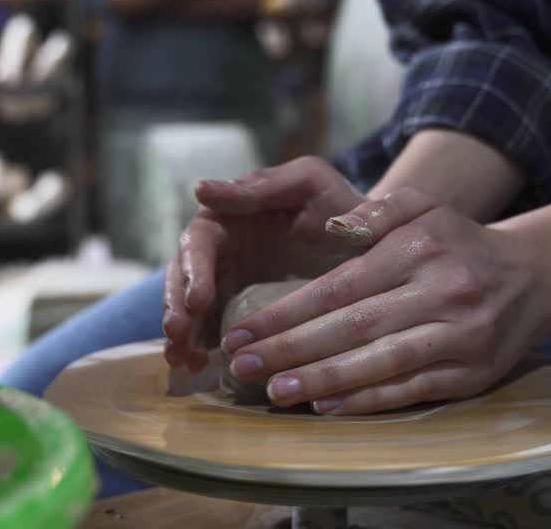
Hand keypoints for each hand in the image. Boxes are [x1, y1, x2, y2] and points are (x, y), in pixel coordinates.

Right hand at [163, 157, 364, 370]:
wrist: (374, 240)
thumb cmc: (340, 203)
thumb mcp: (306, 183)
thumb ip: (260, 188)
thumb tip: (199, 190)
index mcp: (231, 215)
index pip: (199, 241)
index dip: (194, 270)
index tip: (197, 301)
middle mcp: (223, 248)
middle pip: (185, 277)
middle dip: (177, 306)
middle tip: (178, 334)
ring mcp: (229, 280)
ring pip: (190, 306)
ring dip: (181, 332)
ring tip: (181, 358)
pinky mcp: (240, 309)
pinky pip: (211, 328)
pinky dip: (199, 347)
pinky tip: (194, 368)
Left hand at [221, 188, 550, 413]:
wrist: (533, 273)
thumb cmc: (459, 240)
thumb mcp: (422, 205)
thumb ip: (374, 211)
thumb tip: (332, 229)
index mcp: (417, 248)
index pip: (338, 287)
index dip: (285, 313)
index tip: (241, 331)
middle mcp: (439, 291)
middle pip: (351, 327)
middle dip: (289, 349)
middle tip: (241, 367)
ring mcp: (459, 336)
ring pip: (380, 362)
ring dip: (323, 380)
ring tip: (274, 392)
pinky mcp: (472, 374)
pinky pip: (412, 390)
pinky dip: (368, 400)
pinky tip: (327, 406)